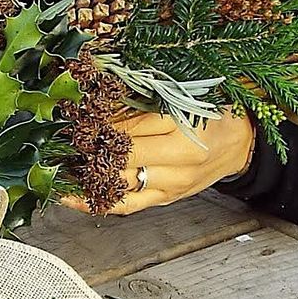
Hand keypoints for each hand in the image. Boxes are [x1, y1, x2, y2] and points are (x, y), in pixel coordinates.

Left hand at [62, 111, 254, 214]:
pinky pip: (126, 205)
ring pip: (121, 182)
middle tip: (58, 136)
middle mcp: (180, 161)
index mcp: (186, 129)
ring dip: (86, 174)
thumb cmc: (215, 116)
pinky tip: (70, 197)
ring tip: (56, 164)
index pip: (134, 125)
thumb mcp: (187, 99)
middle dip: (90, 146)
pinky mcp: (165, 199)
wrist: (241, 145)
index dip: (103, 121)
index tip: (77, 114)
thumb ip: (148, 98)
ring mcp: (171, 185)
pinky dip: (96, 202)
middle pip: (124, 154)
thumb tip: (101, 93)